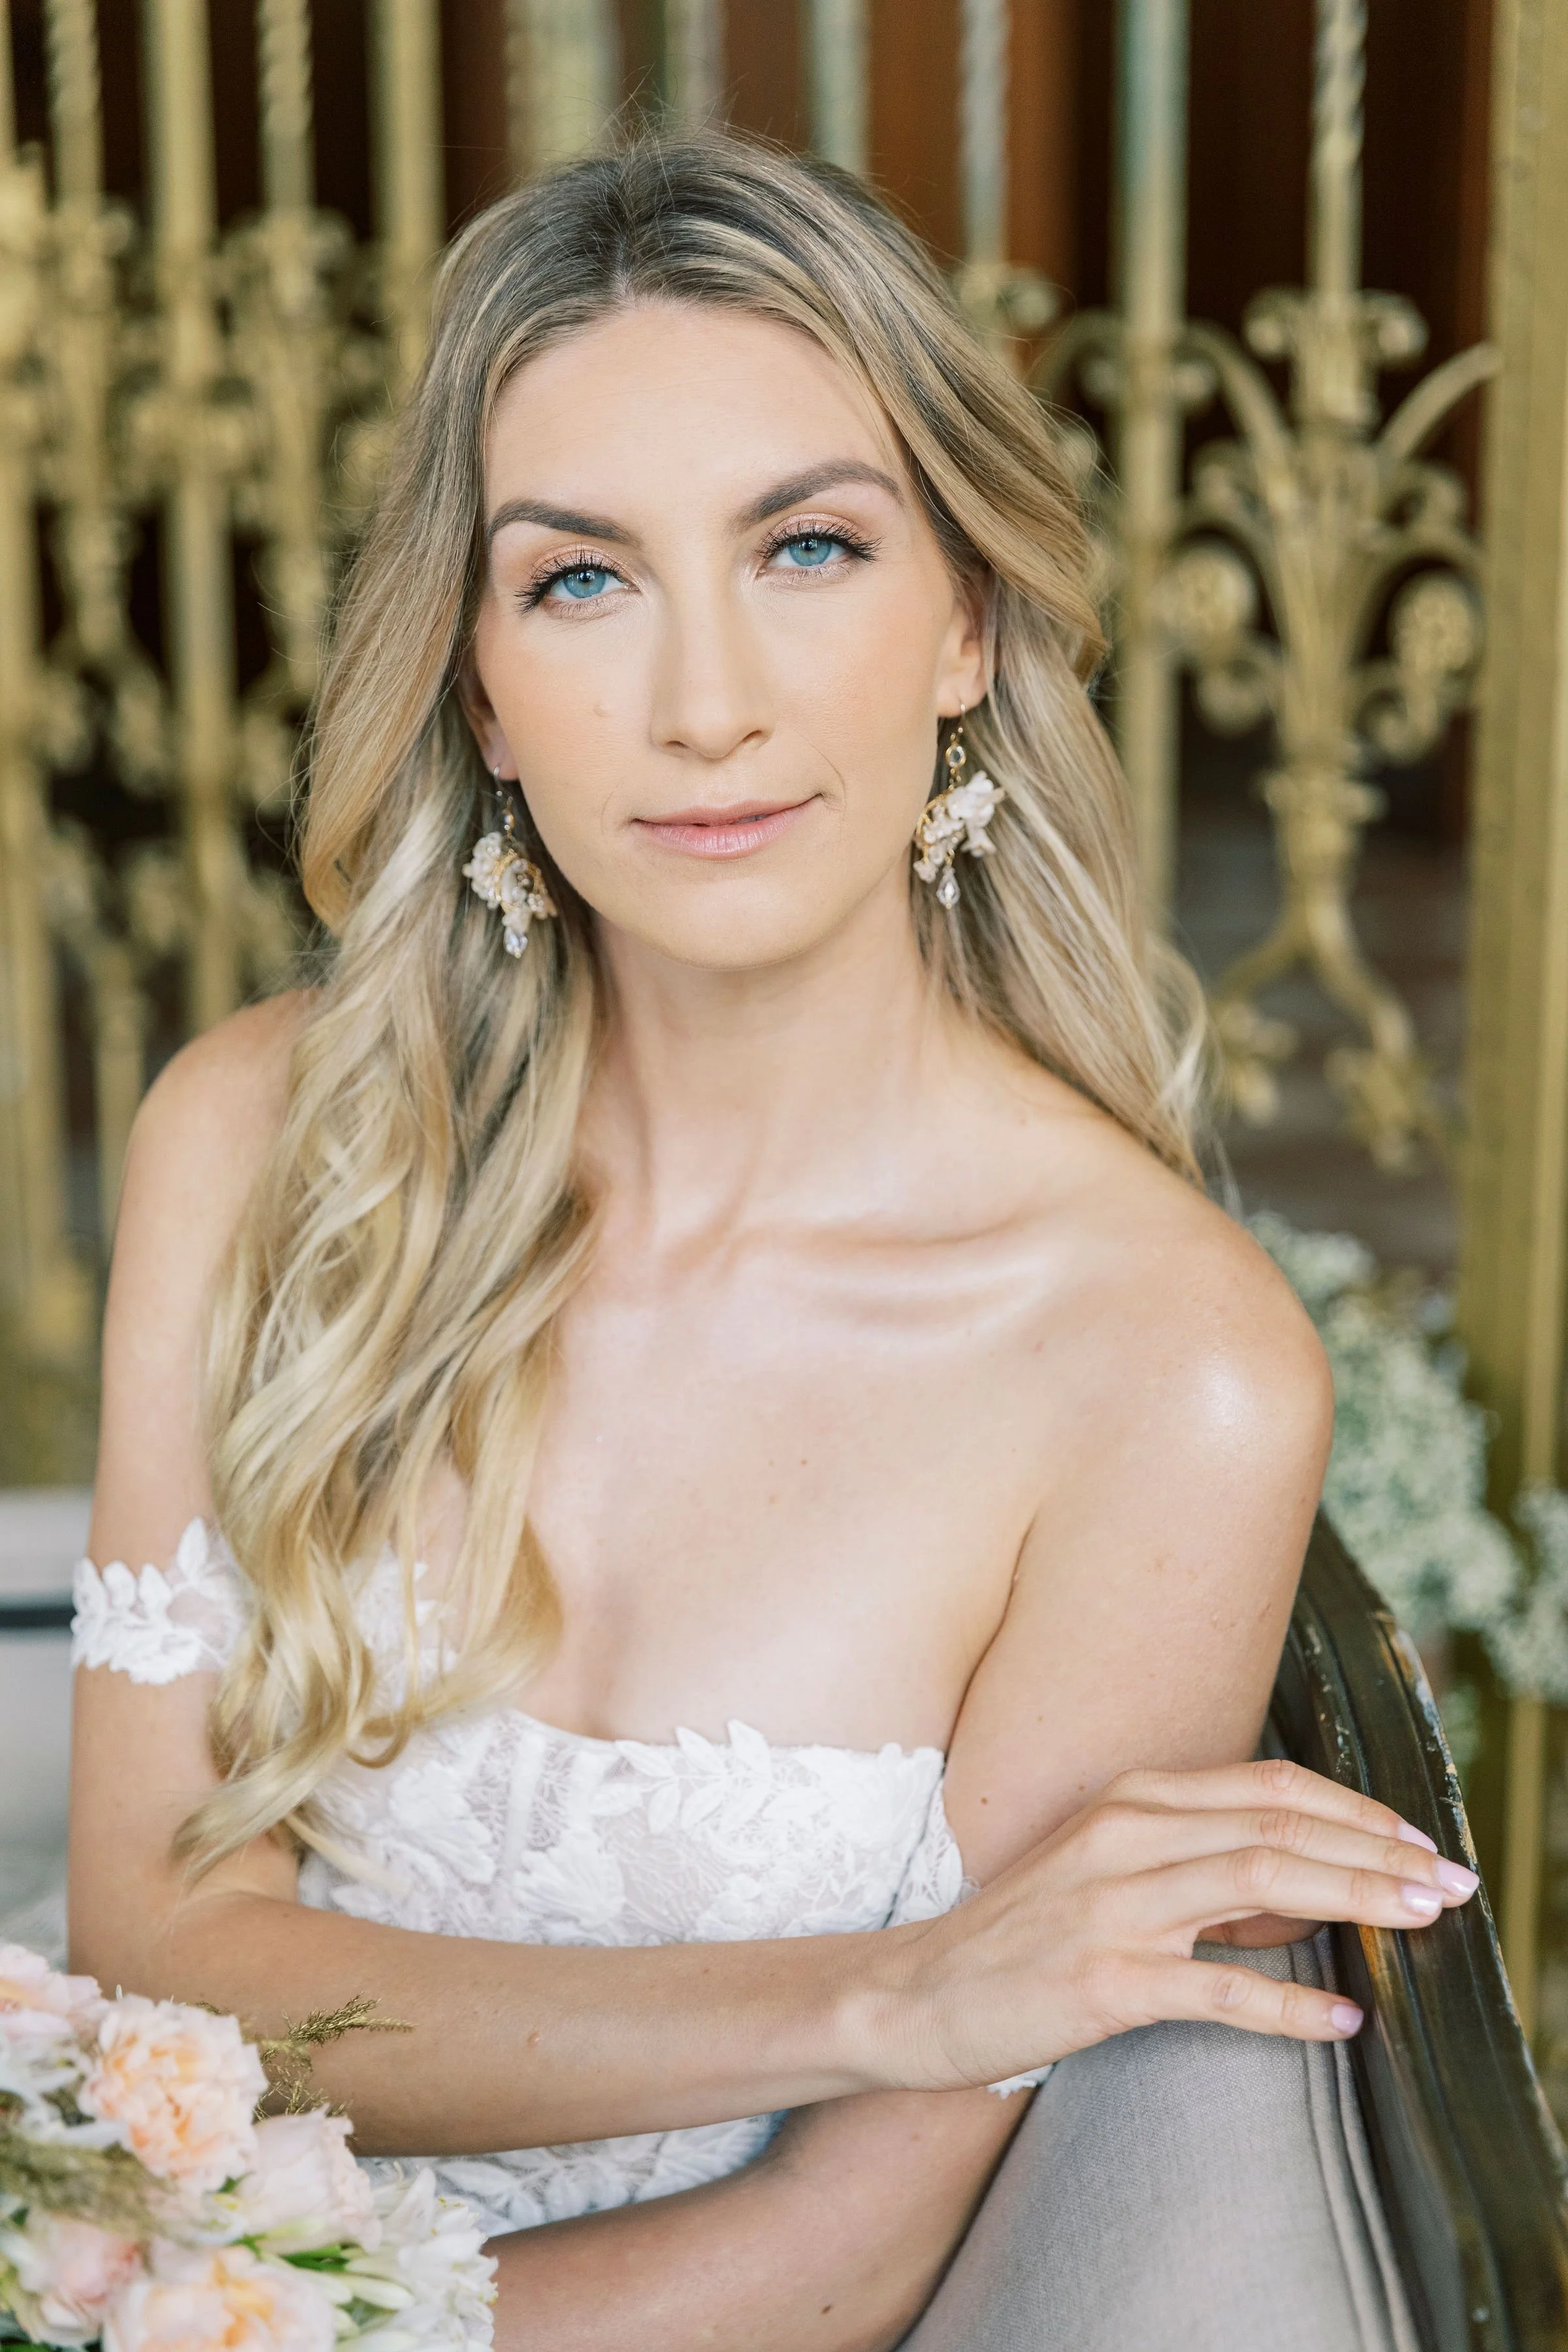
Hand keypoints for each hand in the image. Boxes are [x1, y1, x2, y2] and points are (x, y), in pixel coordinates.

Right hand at [876, 1757, 1477, 2090]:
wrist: (919, 1990)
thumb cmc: (1020, 1935)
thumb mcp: (1106, 1869)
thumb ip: (1195, 1865)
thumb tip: (1303, 1892)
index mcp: (1131, 1801)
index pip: (1267, 1786)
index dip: (1352, 1807)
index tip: (1416, 1839)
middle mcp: (1126, 1836)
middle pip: (1279, 1825)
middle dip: (1377, 1850)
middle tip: (1448, 1881)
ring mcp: (1114, 1905)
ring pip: (1262, 1882)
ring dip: (1355, 1898)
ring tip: (1418, 1920)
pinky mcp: (1105, 1979)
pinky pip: (1218, 1989)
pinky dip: (1291, 2007)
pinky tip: (1340, 2022)